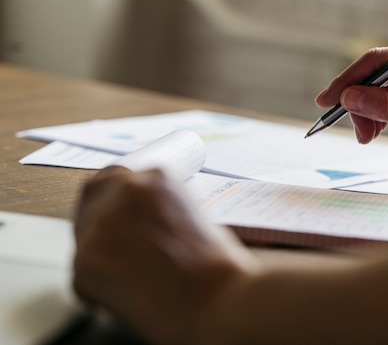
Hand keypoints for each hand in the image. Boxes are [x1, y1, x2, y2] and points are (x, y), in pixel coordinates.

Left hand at [73, 166, 257, 344]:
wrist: (218, 301)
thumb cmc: (219, 269)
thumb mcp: (197, 217)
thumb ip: (162, 210)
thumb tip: (143, 223)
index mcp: (156, 179)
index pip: (118, 176)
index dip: (117, 196)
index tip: (120, 209)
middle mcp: (124, 193)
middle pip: (93, 194)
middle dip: (99, 213)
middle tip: (115, 239)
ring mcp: (101, 226)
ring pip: (82, 234)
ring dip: (99, 252)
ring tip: (128, 274)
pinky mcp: (86, 262)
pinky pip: (80, 274)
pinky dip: (97, 287)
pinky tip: (124, 295)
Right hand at [315, 41, 387, 142]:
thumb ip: (384, 107)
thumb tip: (349, 98)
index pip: (377, 60)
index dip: (348, 79)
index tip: (327, 100)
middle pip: (377, 74)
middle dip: (361, 103)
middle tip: (358, 133)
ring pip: (382, 86)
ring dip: (369, 111)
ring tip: (367, 136)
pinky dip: (381, 111)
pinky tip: (375, 129)